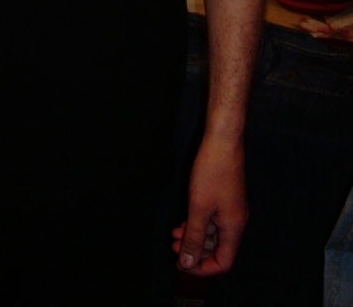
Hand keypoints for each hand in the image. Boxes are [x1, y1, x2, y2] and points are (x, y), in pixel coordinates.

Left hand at [172, 136, 247, 275]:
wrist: (222, 142)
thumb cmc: (212, 173)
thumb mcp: (198, 208)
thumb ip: (194, 237)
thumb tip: (188, 263)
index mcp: (234, 228)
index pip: (223, 262)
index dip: (202, 267)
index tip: (182, 263)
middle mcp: (236, 222)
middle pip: (217, 250)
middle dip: (194, 251)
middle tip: (172, 247)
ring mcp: (231, 210)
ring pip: (212, 234)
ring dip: (193, 236)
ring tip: (173, 234)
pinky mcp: (224, 198)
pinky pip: (212, 220)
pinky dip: (197, 223)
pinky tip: (182, 220)